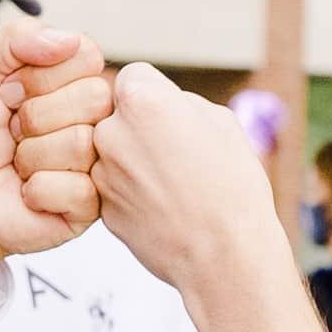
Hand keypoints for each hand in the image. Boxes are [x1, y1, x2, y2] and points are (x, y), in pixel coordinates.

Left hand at [0, 19, 111, 275]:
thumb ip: (15, 38)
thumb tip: (69, 40)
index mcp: (72, 80)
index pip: (88, 55)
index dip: (40, 75)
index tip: (7, 93)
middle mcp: (92, 118)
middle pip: (94, 98)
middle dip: (35, 116)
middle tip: (11, 131)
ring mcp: (95, 162)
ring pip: (82, 143)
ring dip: (31, 155)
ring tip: (17, 163)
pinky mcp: (89, 206)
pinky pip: (79, 190)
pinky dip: (38, 191)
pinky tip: (26, 193)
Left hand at [85, 65, 282, 296]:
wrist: (224, 255)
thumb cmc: (233, 187)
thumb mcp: (221, 122)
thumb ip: (180, 103)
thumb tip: (163, 104)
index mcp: (143, 101)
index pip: (133, 75)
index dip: (156, 93)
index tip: (174, 115)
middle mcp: (111, 132)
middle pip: (116, 113)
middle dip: (138, 126)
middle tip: (174, 151)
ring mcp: (101, 173)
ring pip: (110, 150)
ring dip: (131, 159)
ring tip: (172, 183)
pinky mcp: (99, 208)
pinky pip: (110, 185)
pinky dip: (129, 191)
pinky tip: (162, 206)